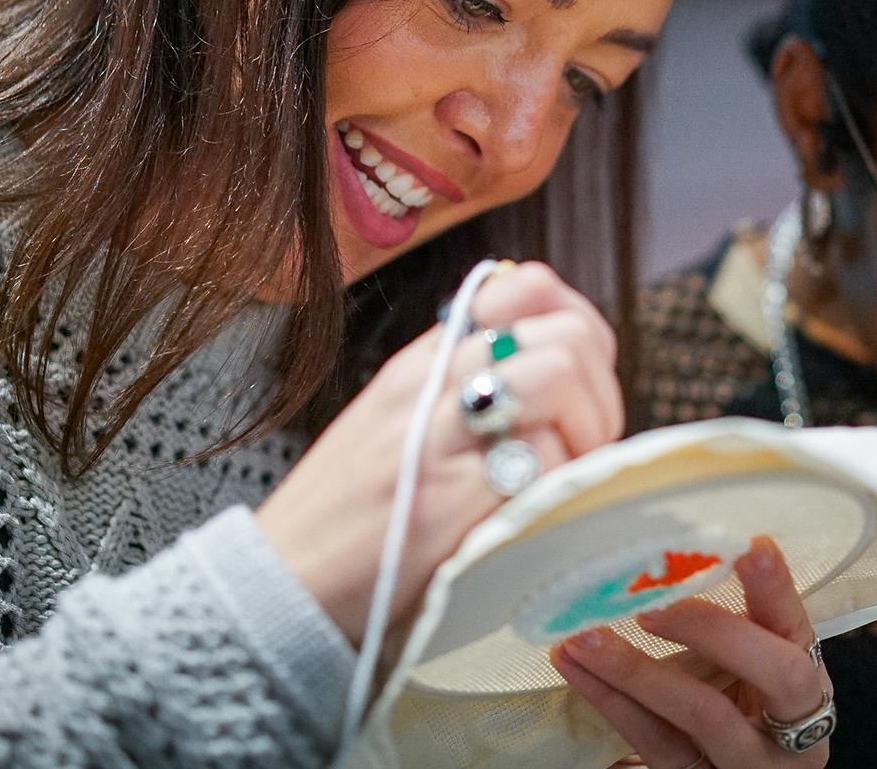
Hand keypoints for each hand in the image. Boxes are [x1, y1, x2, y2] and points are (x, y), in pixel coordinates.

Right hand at [254, 262, 625, 642]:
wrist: (276, 588)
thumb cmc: (345, 518)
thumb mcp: (393, 423)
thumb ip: (458, 386)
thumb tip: (542, 363)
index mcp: (423, 360)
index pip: (530, 287)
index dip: (575, 326)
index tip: (574, 382)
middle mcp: (433, 382)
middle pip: (567, 333)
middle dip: (600, 392)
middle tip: (582, 446)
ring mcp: (440, 436)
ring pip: (559, 375)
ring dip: (587, 433)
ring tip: (561, 479)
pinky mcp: (449, 500)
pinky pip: (542, 461)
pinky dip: (556, 488)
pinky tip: (531, 516)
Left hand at [552, 536, 832, 768]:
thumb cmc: (745, 707)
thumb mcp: (753, 666)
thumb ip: (735, 622)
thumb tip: (680, 555)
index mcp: (812, 685)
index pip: (799, 627)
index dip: (776, 589)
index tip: (749, 547)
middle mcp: (794, 733)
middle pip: (771, 675)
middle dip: (712, 629)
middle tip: (652, 604)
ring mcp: (746, 763)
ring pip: (701, 714)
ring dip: (634, 670)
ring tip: (584, 636)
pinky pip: (653, 744)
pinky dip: (610, 702)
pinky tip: (577, 668)